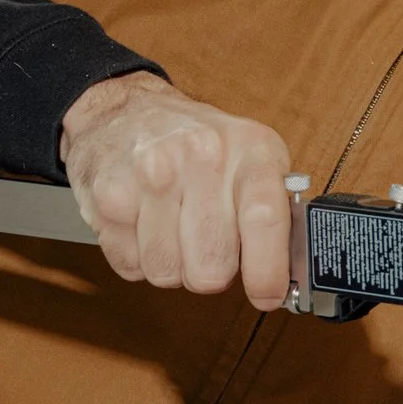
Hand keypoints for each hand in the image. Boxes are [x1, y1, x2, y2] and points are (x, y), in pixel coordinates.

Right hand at [59, 74, 295, 309]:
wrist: (125, 109)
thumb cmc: (196, 141)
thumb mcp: (252, 155)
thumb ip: (276, 210)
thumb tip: (293, 271)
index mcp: (249, 148)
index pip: (265, 218)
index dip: (268, 271)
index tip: (266, 294)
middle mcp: (201, 155)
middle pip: (212, 266)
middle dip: (211, 272)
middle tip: (208, 247)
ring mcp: (151, 174)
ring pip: (168, 272)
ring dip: (172, 266)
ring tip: (172, 229)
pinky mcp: (109, 195)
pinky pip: (130, 266)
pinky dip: (137, 258)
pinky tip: (144, 226)